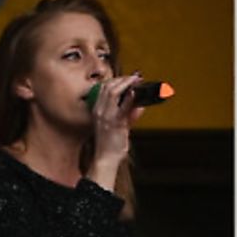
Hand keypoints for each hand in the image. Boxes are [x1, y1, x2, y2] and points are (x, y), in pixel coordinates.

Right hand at [86, 73, 144, 191]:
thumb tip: (139, 105)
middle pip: (108, 86)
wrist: (105, 159)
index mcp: (98, 110)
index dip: (116, 80)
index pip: (104, 88)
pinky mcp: (115, 123)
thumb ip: (129, 115)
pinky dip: (129, 98)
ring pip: (112, 92)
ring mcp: (106, 116)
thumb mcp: (120, 126)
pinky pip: (122, 108)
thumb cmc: (110, 144)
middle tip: (135, 77)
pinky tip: (135, 92)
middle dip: (122, 78)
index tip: (128, 78)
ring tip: (136, 80)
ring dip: (126, 83)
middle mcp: (100, 111)